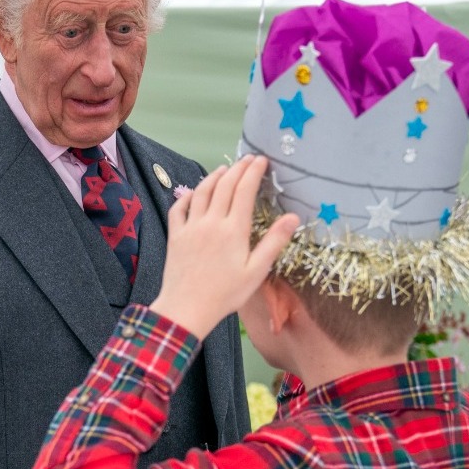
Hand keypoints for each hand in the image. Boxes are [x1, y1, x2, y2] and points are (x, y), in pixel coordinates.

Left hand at [149, 155, 298, 338]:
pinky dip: (188, 195)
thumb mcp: (256, 272)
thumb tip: (293, 217)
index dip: (253, 172)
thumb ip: (274, 242)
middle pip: (225, 185)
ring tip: (224, 169)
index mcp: (234, 230)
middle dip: (238, 168)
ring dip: (214, 176)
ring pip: (202, 192)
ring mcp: (190, 227)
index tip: (261, 160)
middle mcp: (211, 222)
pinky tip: (194, 193)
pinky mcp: (176, 235)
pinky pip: (179, 208)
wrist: (186, 309)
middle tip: (248, 159)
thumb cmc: (226, 294)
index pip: (245, 190)